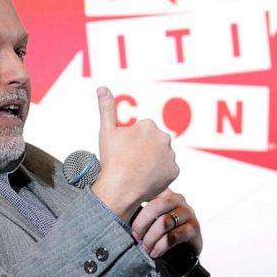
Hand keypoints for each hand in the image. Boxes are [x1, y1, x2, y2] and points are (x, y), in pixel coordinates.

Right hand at [91, 86, 178, 220]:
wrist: (119, 189)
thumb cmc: (112, 160)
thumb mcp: (106, 132)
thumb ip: (106, 108)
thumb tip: (102, 87)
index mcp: (148, 125)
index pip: (142, 132)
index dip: (131, 144)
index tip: (124, 153)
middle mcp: (164, 137)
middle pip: (153, 143)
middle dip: (144, 151)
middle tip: (130, 164)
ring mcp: (171, 155)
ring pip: (161, 157)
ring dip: (153, 162)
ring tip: (138, 173)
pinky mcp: (174, 171)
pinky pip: (167, 171)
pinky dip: (159, 174)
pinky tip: (147, 179)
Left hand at [131, 189, 202, 259]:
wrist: (183, 252)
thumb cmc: (160, 235)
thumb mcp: (147, 221)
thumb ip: (135, 212)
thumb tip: (115, 214)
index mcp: (164, 193)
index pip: (148, 191)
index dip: (134, 204)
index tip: (125, 219)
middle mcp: (177, 200)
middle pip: (156, 206)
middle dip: (141, 224)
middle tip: (135, 237)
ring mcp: (187, 213)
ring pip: (164, 222)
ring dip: (151, 238)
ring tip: (145, 248)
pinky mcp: (194, 228)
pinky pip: (174, 236)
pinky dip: (161, 246)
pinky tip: (155, 252)